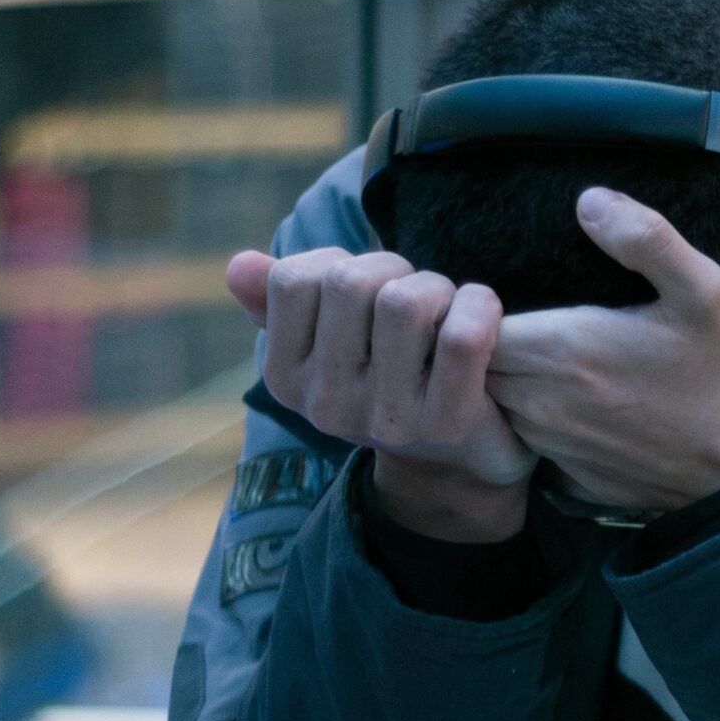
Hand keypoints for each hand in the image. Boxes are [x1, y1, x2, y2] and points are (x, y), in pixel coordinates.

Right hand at [228, 247, 533, 541]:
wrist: (460, 459)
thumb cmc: (394, 377)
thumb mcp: (330, 343)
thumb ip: (282, 302)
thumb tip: (240, 266)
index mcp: (285, 377)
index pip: (291, 280)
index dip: (338, 262)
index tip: (367, 287)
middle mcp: (326, 404)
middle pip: (348, 283)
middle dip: (393, 270)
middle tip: (417, 296)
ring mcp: (385, 418)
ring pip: (403, 303)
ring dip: (436, 287)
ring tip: (445, 307)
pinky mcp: (446, 423)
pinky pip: (461, 338)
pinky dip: (478, 307)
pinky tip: (479, 312)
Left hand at [487, 187, 719, 512]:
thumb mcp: (706, 291)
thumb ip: (645, 238)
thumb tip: (590, 200)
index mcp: (562, 349)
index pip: (470, 326)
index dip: (476, 307)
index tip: (501, 295)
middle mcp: (543, 404)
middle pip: (477, 368)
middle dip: (485, 344)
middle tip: (518, 320)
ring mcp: (556, 447)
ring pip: (500, 407)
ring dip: (510, 384)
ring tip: (548, 360)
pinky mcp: (574, 478)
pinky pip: (534, 445)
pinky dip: (542, 424)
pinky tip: (582, 407)